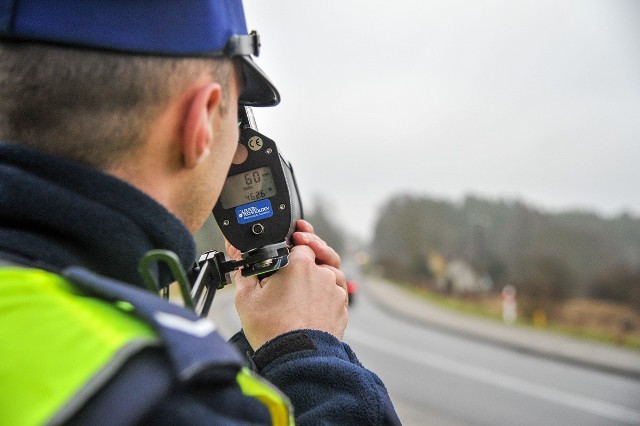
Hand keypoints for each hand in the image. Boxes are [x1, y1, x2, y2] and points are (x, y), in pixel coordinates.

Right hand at [228, 221, 347, 349]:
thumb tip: (238, 256)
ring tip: (304, 279)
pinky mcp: (341, 308)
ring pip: (330, 272)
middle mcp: (322, 273)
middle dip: (310, 248)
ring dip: (319, 272)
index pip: (299, 242)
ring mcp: (335, 291)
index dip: (292, 240)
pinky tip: (314, 297)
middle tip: (300, 249)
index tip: (290, 239)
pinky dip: (327, 290)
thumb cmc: (272, 330)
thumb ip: (244, 271)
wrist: (296, 358)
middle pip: (319, 253)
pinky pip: (337, 291)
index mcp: (299, 264)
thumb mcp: (246, 297)